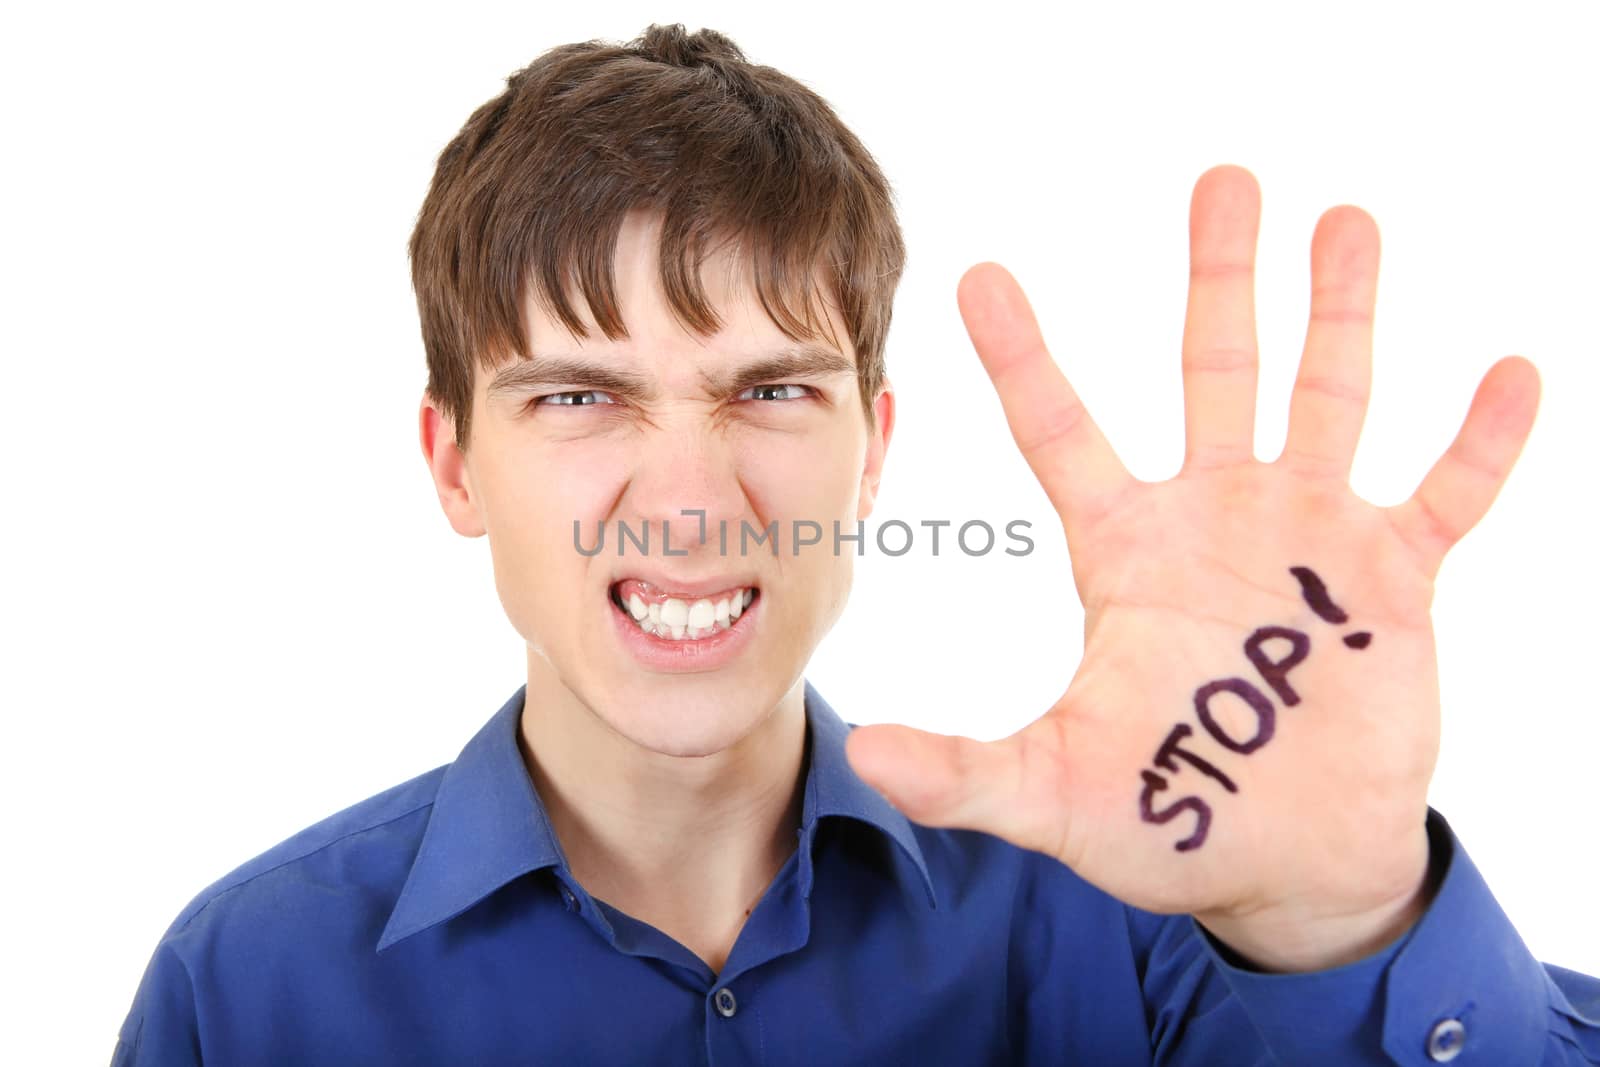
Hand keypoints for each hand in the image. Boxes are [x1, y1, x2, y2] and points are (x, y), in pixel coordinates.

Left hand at [844, 164, 1540, 971]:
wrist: (1284, 863)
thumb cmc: (1164, 821)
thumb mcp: (1057, 793)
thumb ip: (971, 772)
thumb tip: (868, 758)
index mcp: (1127, 551)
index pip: (1062, 433)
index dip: (1024, 355)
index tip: (981, 275)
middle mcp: (1216, 519)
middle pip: (1214, 370)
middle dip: (1221, 277)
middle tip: (1225, 179)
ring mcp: (1310, 541)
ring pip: (1328, 399)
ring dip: (1341, 314)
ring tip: (1345, 220)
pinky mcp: (1394, 582)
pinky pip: (1445, 495)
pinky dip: (1480, 442)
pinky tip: (1510, 372)